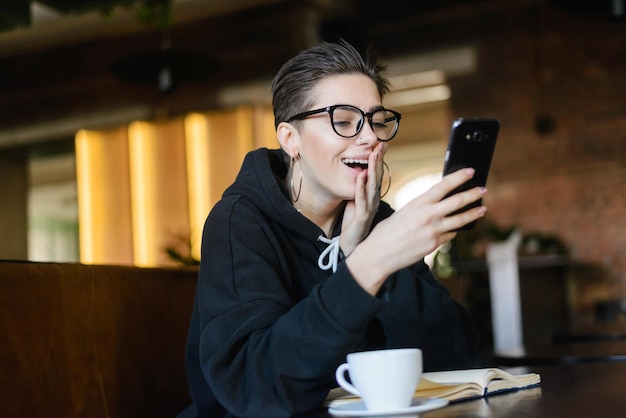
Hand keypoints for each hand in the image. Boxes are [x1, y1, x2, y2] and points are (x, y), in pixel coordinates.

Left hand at [340, 142, 386, 255]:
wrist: (352, 244)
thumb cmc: (354, 222)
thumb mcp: (357, 201)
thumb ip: (360, 188)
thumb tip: (359, 171)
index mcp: (373, 196)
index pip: (377, 175)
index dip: (379, 160)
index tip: (382, 144)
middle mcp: (373, 200)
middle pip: (377, 177)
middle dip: (378, 160)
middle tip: (381, 145)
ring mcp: (369, 208)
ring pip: (371, 186)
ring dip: (372, 170)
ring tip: (373, 155)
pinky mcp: (361, 216)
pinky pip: (361, 200)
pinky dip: (360, 187)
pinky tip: (359, 176)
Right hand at [346, 167, 486, 294]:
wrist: (379, 254)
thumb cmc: (387, 231)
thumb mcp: (404, 212)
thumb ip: (422, 207)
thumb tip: (439, 203)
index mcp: (418, 203)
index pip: (444, 185)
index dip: (459, 177)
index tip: (471, 172)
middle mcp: (428, 216)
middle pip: (458, 201)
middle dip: (473, 194)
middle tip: (483, 189)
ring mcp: (433, 231)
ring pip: (460, 220)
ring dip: (474, 213)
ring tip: (482, 209)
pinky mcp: (434, 245)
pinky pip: (450, 235)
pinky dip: (453, 230)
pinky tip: (455, 228)